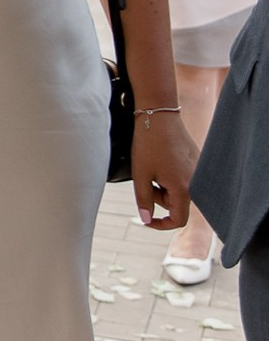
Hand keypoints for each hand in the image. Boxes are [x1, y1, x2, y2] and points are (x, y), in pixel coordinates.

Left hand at [130, 111, 198, 229]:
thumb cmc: (148, 143)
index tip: (147, 219)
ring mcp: (199, 172)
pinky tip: (162, 160)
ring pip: (179, 191)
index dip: (161, 224)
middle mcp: (197, 182)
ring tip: (152, 166)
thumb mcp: (140, 174)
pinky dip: (170, 176)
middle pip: (176, 204)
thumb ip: (143, 200)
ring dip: (163, 186)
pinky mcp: (198, 162)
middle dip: (158, 197)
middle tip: (145, 178)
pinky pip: (184, 178)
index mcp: (184, 188)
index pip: (179, 219)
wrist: (160, 115)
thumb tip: (146, 219)